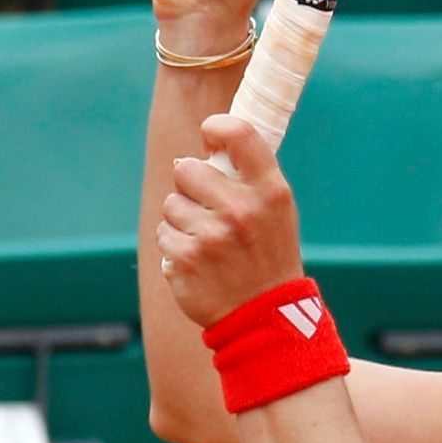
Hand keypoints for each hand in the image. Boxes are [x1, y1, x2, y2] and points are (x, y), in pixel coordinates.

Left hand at [157, 115, 303, 327]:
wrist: (264, 315)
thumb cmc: (269, 253)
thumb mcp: (278, 210)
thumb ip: (248, 175)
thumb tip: (197, 151)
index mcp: (270, 191)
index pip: (238, 132)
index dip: (216, 128)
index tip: (210, 138)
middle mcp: (241, 210)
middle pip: (186, 167)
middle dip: (191, 184)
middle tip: (210, 206)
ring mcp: (211, 236)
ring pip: (171, 203)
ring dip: (183, 218)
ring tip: (209, 240)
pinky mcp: (185, 259)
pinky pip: (163, 233)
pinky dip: (176, 244)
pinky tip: (199, 260)